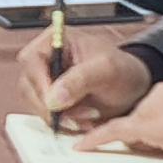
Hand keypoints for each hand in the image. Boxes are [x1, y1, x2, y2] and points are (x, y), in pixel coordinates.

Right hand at [19, 36, 147, 125]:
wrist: (133, 88)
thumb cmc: (123, 70)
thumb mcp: (106, 70)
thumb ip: (79, 79)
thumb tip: (53, 97)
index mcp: (55, 39)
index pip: (31, 61)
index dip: (40, 83)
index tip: (55, 103)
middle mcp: (45, 58)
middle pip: (28, 86)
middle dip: (52, 106)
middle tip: (78, 116)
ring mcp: (45, 80)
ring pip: (34, 104)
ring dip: (59, 117)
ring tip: (87, 118)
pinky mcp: (50, 99)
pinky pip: (45, 115)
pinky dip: (63, 123)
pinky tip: (83, 122)